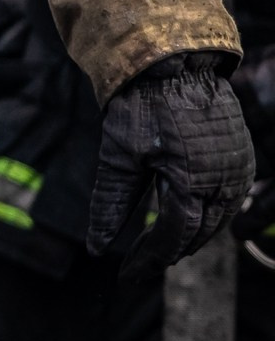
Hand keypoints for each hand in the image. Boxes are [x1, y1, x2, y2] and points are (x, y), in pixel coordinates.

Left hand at [87, 50, 251, 270]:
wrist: (173, 64)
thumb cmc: (141, 106)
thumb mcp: (118, 157)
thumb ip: (111, 205)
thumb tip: (97, 248)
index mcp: (191, 184)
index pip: (173, 239)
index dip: (149, 260)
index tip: (126, 276)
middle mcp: (222, 182)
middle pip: (198, 234)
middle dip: (168, 252)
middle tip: (140, 265)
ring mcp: (237, 170)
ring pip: (217, 220)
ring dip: (190, 236)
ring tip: (161, 248)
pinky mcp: (242, 158)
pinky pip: (229, 199)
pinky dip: (207, 214)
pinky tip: (189, 217)